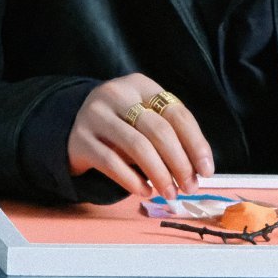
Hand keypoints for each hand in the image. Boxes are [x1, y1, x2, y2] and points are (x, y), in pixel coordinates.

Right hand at [67, 74, 214, 197]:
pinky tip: (145, 191)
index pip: (177, 113)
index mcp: (141, 85)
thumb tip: (198, 169)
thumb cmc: (121, 124)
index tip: (207, 170)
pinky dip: (132, 180)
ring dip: (159, 175)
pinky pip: (111, 163)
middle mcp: (117, 94)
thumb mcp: (144, 118)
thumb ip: (170, 135)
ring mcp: (95, 115)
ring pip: (137, 146)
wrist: (70, 124)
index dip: (196, 144)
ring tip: (170, 193)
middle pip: (158, 130)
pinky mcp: (80, 139)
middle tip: (189, 186)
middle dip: (179, 163)